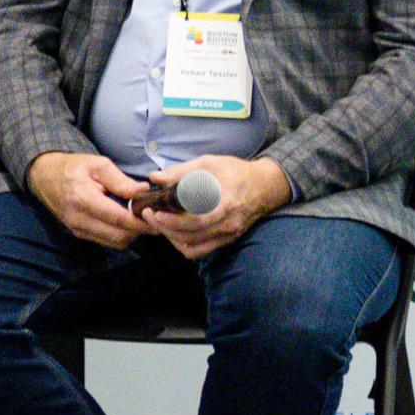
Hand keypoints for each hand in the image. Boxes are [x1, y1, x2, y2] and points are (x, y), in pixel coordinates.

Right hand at [26, 151, 153, 249]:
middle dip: (139, 230)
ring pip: (114, 243)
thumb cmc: (73, 167)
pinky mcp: (78, 234)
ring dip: (131, 234)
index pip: (119, 219)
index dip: (142, 222)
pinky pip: (106, 241)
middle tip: (153, 217)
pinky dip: (119, 234)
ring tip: (139, 218)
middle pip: (119, 237)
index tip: (158, 218)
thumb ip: (120, 180)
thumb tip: (144, 192)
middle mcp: (78, 220)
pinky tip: (125, 221)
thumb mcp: (97, 164)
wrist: (44, 176)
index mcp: (83, 200)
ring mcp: (77, 229)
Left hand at [145, 154, 292, 258]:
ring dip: (171, 238)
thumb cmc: (236, 172)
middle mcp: (228, 224)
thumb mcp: (209, 163)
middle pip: (191, 237)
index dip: (171, 221)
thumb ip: (181, 171)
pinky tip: (173, 231)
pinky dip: (183, 244)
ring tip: (158, 223)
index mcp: (226, 203)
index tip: (153, 212)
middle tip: (149, 215)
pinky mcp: (226, 241)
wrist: (265, 186)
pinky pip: (200, 251)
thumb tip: (154, 177)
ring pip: (193, 248)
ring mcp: (228, 236)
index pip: (196, 221)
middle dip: (164, 228)